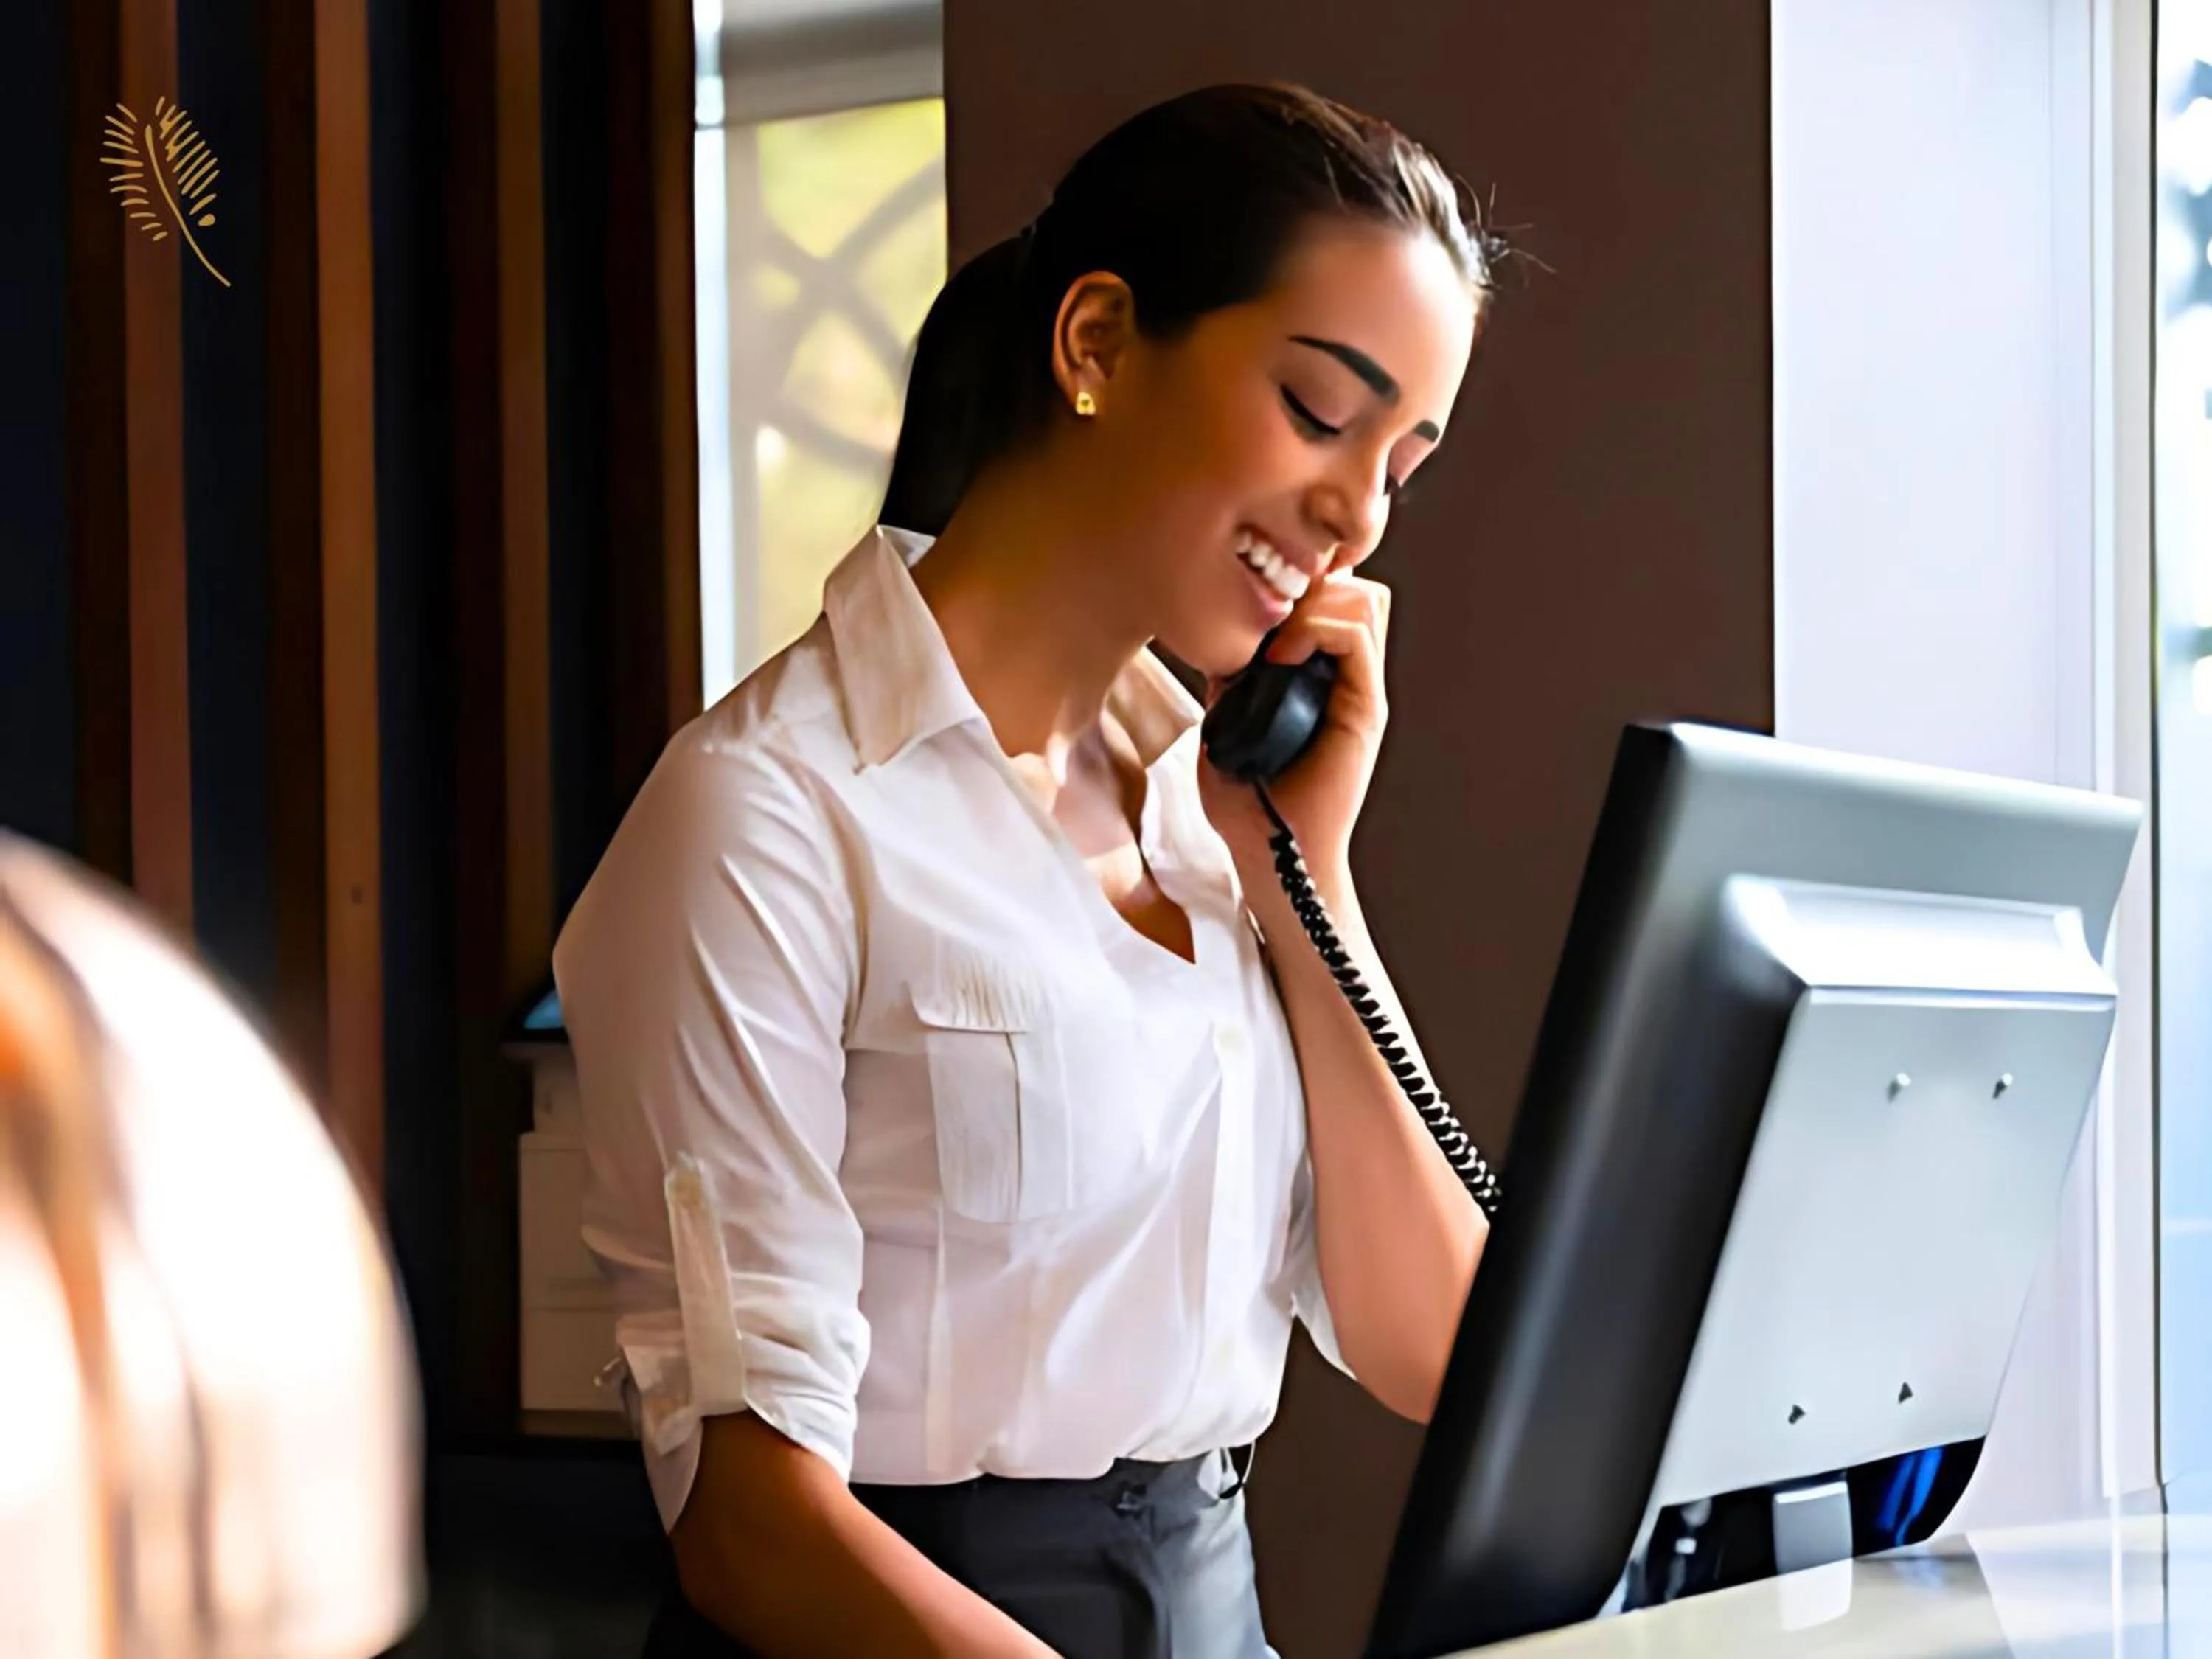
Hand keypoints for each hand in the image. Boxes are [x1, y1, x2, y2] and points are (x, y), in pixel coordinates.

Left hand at [1198, 569, 1390, 886]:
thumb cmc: (1246, 803)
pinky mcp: (1364, 710)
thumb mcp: (1223, 720)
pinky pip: (1355, 638)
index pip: (1330, 596)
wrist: (1271, 856)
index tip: (1253, 599)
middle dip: (1307, 583)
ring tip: (1272, 643)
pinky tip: (1277, 659)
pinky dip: (1315, 631)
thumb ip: (1229, 677)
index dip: (1296, 582)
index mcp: (1318, 676)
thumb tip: (1216, 634)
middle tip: (1265, 617)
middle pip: (1353, 587)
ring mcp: (1359, 692)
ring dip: (1312, 604)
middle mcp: (1347, 677)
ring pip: (1363, 600)